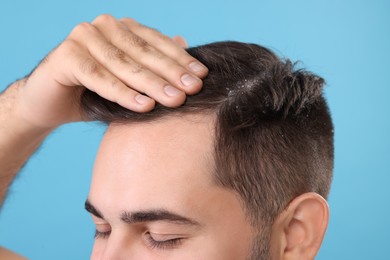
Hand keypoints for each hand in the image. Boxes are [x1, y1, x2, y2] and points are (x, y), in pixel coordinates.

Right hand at [13, 14, 207, 128]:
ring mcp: (83, 37)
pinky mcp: (66, 55)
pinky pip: (100, 77)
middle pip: (144, 52)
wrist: (50, 103)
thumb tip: (185, 42)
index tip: (202, 77)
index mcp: (121, 28)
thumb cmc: (93, 91)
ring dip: (152, 84)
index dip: (181, 60)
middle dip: (171, 73)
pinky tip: (144, 106)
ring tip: (175, 101)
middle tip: (193, 90)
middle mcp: (103, 27)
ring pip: (125, 65)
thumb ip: (152, 61)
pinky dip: (122, 93)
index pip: (157, 43)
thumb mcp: (128, 78)